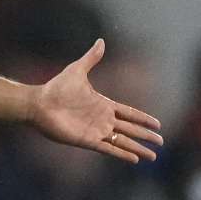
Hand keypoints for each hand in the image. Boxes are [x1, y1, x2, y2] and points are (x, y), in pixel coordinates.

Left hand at [29, 39, 162, 163]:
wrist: (39, 104)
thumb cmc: (56, 88)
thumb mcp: (77, 70)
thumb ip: (91, 58)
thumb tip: (101, 40)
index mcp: (103, 104)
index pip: (129, 113)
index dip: (143, 119)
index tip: (158, 125)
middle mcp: (102, 120)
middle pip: (130, 130)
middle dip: (145, 136)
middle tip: (161, 142)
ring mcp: (96, 131)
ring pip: (123, 142)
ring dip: (138, 148)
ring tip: (153, 156)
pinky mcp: (88, 140)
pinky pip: (109, 149)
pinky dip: (122, 154)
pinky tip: (134, 159)